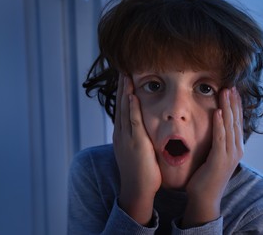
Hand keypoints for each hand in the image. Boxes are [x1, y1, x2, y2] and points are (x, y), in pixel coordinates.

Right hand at [113, 74, 161, 224]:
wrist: (137, 190)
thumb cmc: (140, 172)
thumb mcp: (136, 151)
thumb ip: (138, 138)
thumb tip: (142, 130)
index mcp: (122, 135)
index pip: (122, 109)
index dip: (123, 93)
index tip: (124, 80)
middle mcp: (121, 134)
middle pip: (120, 106)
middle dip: (121, 88)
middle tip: (122, 71)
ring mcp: (126, 138)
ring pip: (124, 110)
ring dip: (125, 92)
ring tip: (125, 76)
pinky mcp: (135, 142)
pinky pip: (133, 121)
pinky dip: (131, 108)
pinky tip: (131, 95)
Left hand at [182, 87, 243, 227]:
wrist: (205, 198)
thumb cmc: (207, 177)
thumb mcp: (215, 156)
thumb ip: (218, 142)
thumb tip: (214, 128)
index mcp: (236, 148)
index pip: (237, 122)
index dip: (236, 106)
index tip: (233, 91)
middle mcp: (236, 149)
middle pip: (236, 121)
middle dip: (233, 102)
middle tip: (231, 86)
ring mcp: (230, 155)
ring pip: (229, 126)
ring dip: (228, 108)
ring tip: (226, 92)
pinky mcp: (220, 160)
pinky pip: (220, 138)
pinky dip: (219, 124)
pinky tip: (218, 112)